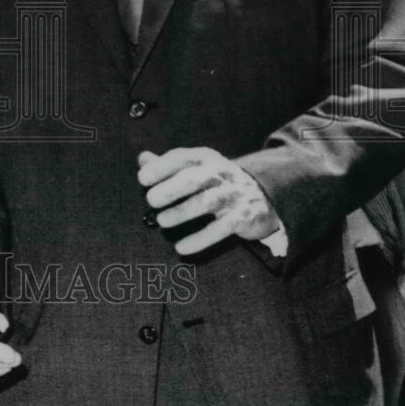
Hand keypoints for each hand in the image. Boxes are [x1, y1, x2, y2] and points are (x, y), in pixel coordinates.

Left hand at [137, 147, 281, 256]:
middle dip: (171, 188)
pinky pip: (221, 229)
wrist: (263, 197)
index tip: (142, 178)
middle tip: (151, 200)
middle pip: (194, 178)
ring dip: (182, 212)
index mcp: (206, 158)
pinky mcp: (245, 217)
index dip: (162, 167)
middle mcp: (222, 173)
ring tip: (162, 221)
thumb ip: (168, 165)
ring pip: (207, 202)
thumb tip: (142, 159)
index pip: (182, 157)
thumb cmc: (216, 182)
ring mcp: (234, 195)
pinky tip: (181, 248)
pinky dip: (200, 239)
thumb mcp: (196, 168)